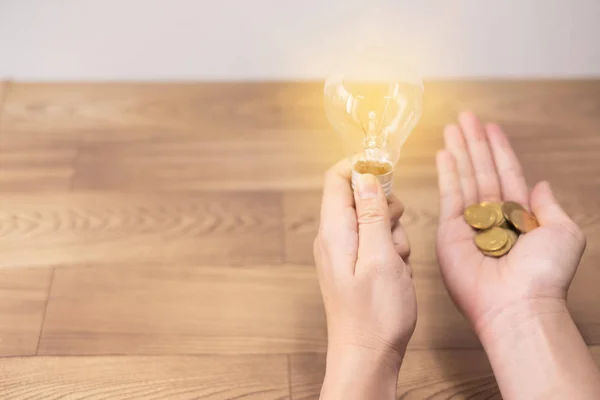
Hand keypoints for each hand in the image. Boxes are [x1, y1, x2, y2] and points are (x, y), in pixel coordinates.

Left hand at [314, 160, 415, 398]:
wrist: (367, 356)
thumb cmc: (375, 313)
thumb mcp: (381, 257)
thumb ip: (372, 213)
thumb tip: (364, 174)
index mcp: (334, 229)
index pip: (337, 177)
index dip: (362, 167)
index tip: (390, 174)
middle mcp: (333, 236)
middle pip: (360, 196)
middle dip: (387, 208)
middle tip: (395, 237)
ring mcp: (343, 251)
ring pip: (374, 220)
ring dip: (393, 234)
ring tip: (396, 264)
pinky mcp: (354, 264)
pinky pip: (376, 242)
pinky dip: (391, 251)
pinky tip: (395, 274)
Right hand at [435, 111, 585, 336]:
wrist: (518, 303)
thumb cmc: (545, 274)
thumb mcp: (565, 233)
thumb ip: (550, 206)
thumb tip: (540, 184)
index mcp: (520, 216)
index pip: (507, 173)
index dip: (499, 149)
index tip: (491, 126)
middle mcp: (493, 217)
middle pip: (482, 170)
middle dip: (474, 142)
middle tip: (465, 116)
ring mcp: (470, 223)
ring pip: (465, 177)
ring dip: (459, 150)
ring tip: (452, 126)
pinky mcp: (450, 231)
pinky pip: (449, 195)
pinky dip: (447, 173)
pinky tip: (445, 153)